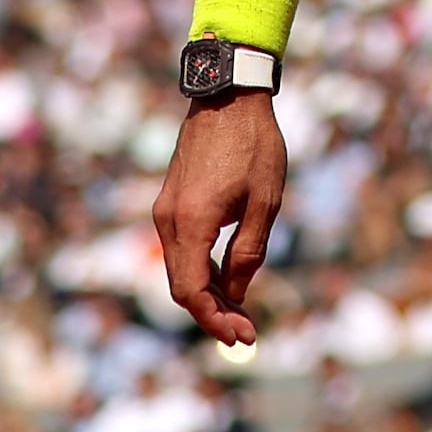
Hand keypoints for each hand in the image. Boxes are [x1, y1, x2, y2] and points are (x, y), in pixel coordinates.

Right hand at [153, 95, 289, 344]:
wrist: (229, 95)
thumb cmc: (254, 145)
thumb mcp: (265, 203)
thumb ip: (248, 253)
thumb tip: (235, 293)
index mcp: (192, 222)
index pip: (192, 291)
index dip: (216, 320)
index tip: (242, 336)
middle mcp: (169, 220)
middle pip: (182, 285)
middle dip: (213, 313)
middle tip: (246, 330)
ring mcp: (165, 209)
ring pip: (179, 268)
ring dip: (207, 294)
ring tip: (241, 309)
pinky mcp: (170, 200)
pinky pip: (180, 248)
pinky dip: (200, 270)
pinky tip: (225, 277)